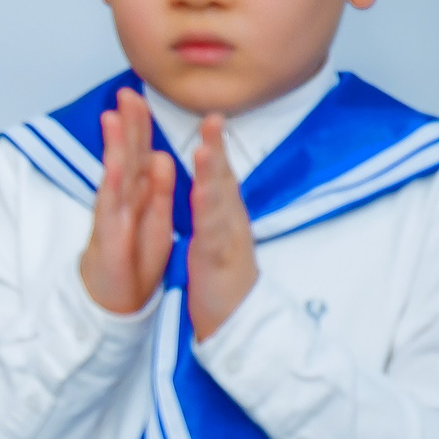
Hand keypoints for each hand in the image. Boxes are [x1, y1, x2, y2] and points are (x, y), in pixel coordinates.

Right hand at [77, 88, 175, 315]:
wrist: (113, 299)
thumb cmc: (132, 260)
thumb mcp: (153, 220)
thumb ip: (157, 189)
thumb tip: (162, 156)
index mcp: (137, 194)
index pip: (140, 153)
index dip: (142, 125)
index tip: (142, 96)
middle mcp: (121, 198)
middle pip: (125, 155)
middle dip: (126, 124)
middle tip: (126, 92)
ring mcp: (111, 214)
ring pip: (114, 174)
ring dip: (114, 145)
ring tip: (114, 116)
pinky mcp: (107, 234)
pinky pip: (111, 206)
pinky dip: (113, 183)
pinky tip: (116, 163)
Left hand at [186, 116, 256, 338]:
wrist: (237, 321)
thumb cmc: (224, 279)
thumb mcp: (219, 236)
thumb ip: (218, 210)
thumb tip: (215, 186)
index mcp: (226, 216)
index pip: (221, 176)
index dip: (217, 146)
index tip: (213, 117)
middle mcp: (231, 222)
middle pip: (225, 180)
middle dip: (218, 147)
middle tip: (215, 117)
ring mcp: (227, 240)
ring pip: (220, 201)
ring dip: (214, 172)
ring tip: (207, 145)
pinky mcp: (217, 260)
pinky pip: (212, 232)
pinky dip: (207, 210)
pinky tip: (201, 192)